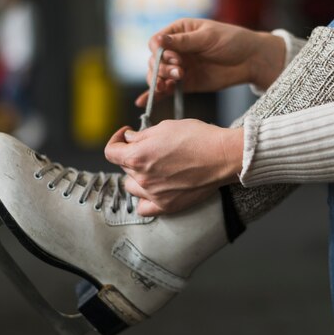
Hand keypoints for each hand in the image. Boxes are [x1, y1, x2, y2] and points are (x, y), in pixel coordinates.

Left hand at [104, 120, 243, 215]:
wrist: (222, 156)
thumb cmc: (198, 138)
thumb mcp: (165, 126)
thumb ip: (142, 135)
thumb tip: (129, 139)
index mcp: (137, 156)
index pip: (111, 152)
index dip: (116, 140)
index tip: (125, 136)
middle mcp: (142, 178)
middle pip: (124, 168)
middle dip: (133, 155)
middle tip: (150, 148)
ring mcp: (153, 194)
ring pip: (132, 186)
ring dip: (137, 176)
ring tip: (153, 168)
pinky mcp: (167, 205)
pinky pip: (143, 208)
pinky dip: (144, 199)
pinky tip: (151, 190)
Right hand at [135, 18, 285, 106]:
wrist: (250, 60)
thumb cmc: (231, 41)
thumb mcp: (207, 37)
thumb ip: (183, 42)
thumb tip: (157, 41)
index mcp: (178, 32)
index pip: (156, 43)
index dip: (160, 53)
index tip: (175, 59)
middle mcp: (175, 50)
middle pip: (154, 61)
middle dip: (162, 69)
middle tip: (180, 72)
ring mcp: (179, 68)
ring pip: (158, 76)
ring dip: (160, 81)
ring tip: (173, 84)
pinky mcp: (186, 84)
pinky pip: (166, 90)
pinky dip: (156, 95)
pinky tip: (144, 102)